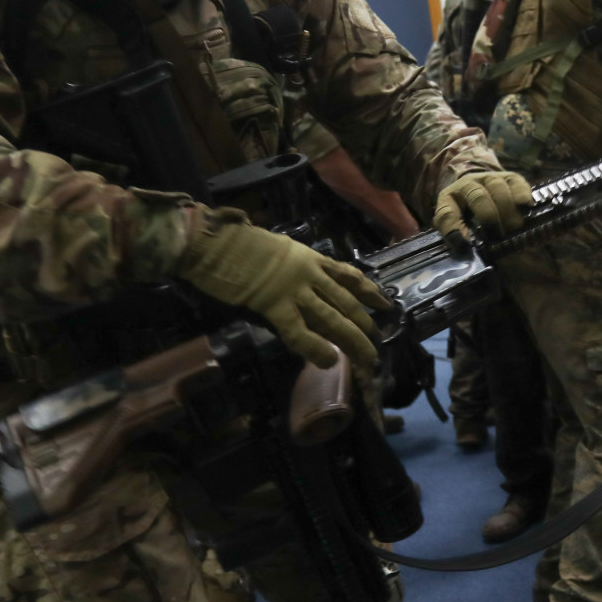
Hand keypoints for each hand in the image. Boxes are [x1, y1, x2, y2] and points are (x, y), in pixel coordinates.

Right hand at [177, 219, 387, 369]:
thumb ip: (295, 266)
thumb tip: (305, 288)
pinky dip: (315, 347)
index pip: (348, 276)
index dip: (369, 292)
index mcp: (310, 258)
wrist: (215, 241)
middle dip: (365, 325)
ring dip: (352, 339)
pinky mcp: (274, 304)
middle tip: (377, 344)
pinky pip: (299, 330)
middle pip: (346, 301)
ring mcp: (294, 289)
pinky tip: (328, 360)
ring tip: (366, 357)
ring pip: (332, 317)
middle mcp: (310, 273)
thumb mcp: (278, 250)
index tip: (386, 305)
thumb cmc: (239, 244)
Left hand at [433, 170, 532, 240]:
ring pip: (498, 188)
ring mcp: (489, 178)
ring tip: (515, 228)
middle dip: (490, 218)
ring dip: (507, 210)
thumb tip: (478, 262)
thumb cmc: (468, 215)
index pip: (447, 214)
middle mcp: (467, 185)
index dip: (454, 229)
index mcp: (448, 200)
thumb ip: (464, 241)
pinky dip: (522, 196)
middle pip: (478, 197)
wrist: (480, 187)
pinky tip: (527, 209)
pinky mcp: (509, 177)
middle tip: (499, 236)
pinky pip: (516, 183)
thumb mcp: (459, 226)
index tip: (465, 246)